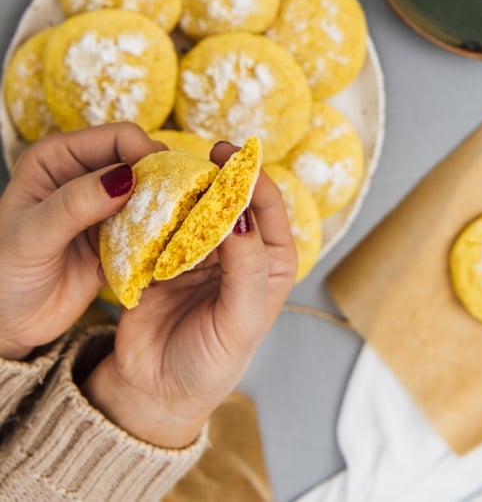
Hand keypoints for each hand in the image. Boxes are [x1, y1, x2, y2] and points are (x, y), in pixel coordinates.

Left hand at [0, 123, 161, 360]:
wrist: (7, 325)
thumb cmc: (3, 274)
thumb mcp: (32, 235)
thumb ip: (74, 204)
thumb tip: (125, 178)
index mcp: (59, 158)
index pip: (117, 138)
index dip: (145, 153)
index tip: (164, 182)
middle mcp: (85, 175)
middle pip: (143, 162)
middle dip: (162, 183)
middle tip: (177, 210)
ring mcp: (104, 207)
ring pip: (152, 196)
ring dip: (165, 214)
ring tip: (172, 234)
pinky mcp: (119, 238)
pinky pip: (152, 230)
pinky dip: (160, 240)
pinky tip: (158, 256)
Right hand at [83, 143, 295, 447]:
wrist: (155, 392)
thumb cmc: (212, 362)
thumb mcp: (241, 320)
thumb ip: (247, 267)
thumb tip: (243, 215)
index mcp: (270, 259)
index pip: (266, 206)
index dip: (251, 178)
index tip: (230, 158)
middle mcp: (237, 247)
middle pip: (228, 197)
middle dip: (213, 177)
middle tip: (195, 160)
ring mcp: (197, 248)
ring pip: (193, 203)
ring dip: (181, 188)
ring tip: (167, 175)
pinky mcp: (159, 253)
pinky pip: (158, 222)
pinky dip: (152, 208)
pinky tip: (143, 198)